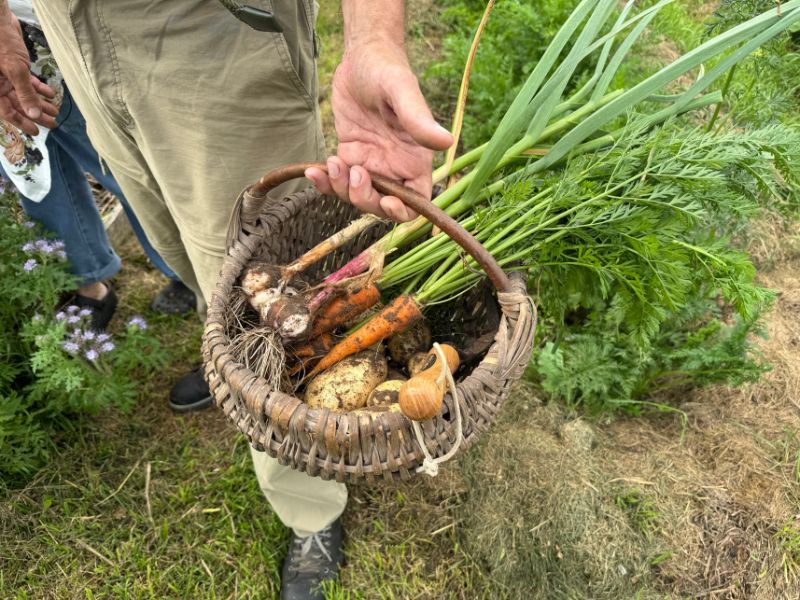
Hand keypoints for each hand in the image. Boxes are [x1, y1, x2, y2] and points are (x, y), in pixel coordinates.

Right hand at [0, 12, 57, 134]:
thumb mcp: (15, 70)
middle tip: (52, 124)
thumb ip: (25, 93)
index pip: (7, 112)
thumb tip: (33, 115)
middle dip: (35, 114)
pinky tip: (51, 95)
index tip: (37, 132)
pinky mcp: (15, 67)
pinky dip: (39, 88)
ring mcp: (7, 76)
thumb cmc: (2, 43)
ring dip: (40, 103)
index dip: (22, 123)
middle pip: (18, 105)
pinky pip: (28, 82)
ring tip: (55, 111)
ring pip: (24, 94)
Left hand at [305, 40, 452, 221]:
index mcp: (415, 159)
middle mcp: (394, 166)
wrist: (361, 55)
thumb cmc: (386, 68)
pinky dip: (324, 182)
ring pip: (357, 196)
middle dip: (364, 198)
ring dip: (340, 189)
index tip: (386, 200)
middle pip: (382, 206)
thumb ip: (419, 120)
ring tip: (331, 163)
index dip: (402, 211)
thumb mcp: (401, 91)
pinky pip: (337, 181)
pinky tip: (312, 170)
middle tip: (354, 171)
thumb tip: (447, 142)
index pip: (416, 201)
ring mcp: (371, 163)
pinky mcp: (350, 155)